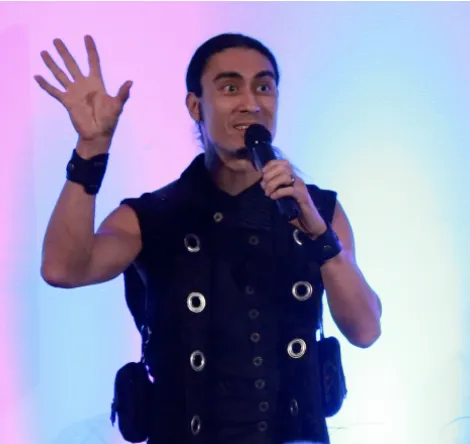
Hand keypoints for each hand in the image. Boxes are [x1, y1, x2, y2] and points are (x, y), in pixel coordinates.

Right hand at [34, 35, 131, 155]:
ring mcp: (74, 93)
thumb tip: (130, 82)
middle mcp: (84, 85)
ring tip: (44, 52)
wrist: (98, 135)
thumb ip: (122, 94)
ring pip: (61, 75)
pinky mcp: (67, 102)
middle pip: (72, 64)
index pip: (93, 62)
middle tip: (56, 40)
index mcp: (97, 84)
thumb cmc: (110, 121)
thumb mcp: (117, 106)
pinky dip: (46, 85)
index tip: (87, 37)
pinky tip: (38, 76)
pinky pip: (54, 91)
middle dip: (64, 52)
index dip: (90, 50)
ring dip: (52, 64)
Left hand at [260, 159, 326, 236]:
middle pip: (283, 167)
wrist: (310, 221)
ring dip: (273, 184)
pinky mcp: (302, 196)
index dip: (270, 165)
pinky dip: (279, 192)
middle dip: (270, 175)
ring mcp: (301, 187)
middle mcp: (297, 179)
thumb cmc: (295, 209)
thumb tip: (263, 184)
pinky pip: (290, 190)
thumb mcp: (283, 196)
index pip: (283, 162)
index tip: (262, 174)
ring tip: (268, 193)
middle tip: (264, 186)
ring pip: (285, 176)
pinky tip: (273, 197)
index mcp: (293, 177)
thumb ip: (276, 188)